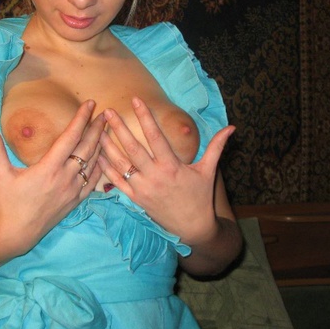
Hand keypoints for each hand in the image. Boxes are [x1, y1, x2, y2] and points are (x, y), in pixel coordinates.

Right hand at [0, 100, 105, 253]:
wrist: (16, 234)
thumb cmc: (7, 203)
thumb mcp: (0, 174)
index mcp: (48, 168)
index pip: (70, 137)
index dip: (81, 119)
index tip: (90, 104)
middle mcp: (65, 178)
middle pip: (87, 147)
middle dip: (97, 128)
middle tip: (105, 113)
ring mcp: (73, 190)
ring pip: (93, 163)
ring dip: (101, 144)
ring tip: (107, 129)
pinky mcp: (76, 200)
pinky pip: (94, 180)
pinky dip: (100, 165)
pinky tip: (103, 156)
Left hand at [98, 97, 234, 245]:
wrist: (192, 228)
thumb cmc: (201, 197)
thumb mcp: (209, 170)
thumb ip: (217, 146)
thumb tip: (232, 127)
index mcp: (172, 166)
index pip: (155, 136)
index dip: (145, 117)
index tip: (136, 100)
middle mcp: (155, 176)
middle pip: (132, 148)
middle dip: (118, 128)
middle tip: (107, 111)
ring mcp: (143, 189)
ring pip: (120, 164)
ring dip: (107, 146)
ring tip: (97, 130)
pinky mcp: (135, 199)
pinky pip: (116, 181)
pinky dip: (106, 168)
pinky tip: (98, 155)